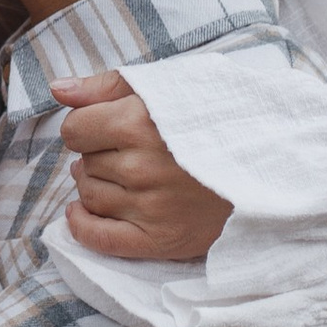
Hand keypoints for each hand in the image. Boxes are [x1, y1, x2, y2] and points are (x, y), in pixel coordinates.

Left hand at [52, 70, 232, 260]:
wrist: (268, 166)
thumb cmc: (216, 121)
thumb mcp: (166, 88)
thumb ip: (106, 86)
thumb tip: (57, 89)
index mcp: (139, 123)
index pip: (75, 130)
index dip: (86, 127)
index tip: (106, 128)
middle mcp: (141, 166)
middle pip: (82, 163)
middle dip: (96, 155)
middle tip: (125, 152)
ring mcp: (149, 206)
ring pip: (88, 196)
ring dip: (94, 185)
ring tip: (121, 176)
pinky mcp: (159, 239)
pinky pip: (98, 238)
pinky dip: (81, 225)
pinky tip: (81, 212)